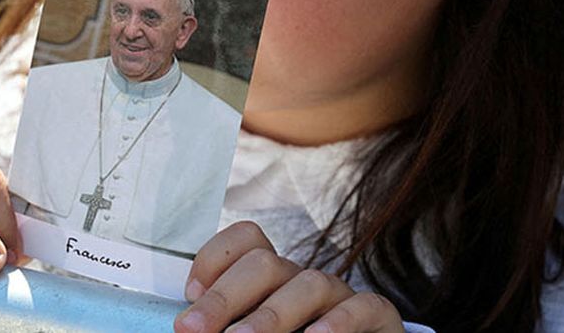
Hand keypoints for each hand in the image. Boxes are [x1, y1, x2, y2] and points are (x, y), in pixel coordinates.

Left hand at [174, 221, 404, 332]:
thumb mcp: (250, 330)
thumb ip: (226, 325)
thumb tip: (186, 326)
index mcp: (272, 280)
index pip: (246, 239)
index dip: (214, 257)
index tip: (188, 294)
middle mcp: (302, 281)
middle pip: (264, 264)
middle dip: (224, 297)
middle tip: (193, 328)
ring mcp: (340, 297)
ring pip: (308, 284)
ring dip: (270, 316)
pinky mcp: (378, 316)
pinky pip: (363, 306)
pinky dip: (339, 322)